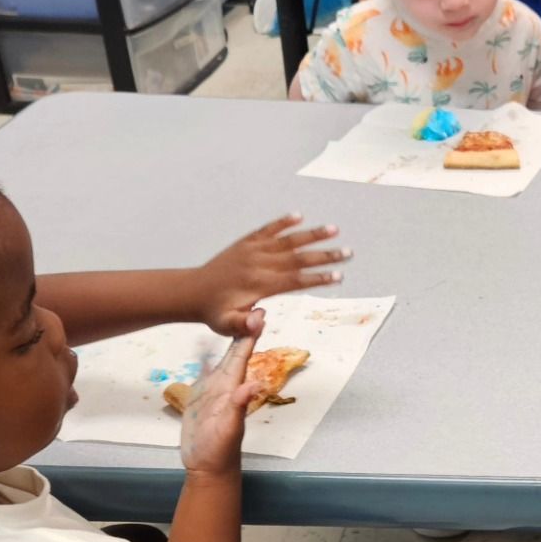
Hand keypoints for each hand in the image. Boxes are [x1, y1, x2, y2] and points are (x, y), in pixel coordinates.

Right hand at [178, 309, 263, 476]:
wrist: (207, 466)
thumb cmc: (219, 450)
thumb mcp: (228, 427)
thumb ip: (238, 406)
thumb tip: (252, 384)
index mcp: (233, 387)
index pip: (243, 355)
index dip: (250, 335)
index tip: (259, 312)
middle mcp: (225, 384)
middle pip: (234, 352)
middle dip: (242, 329)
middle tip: (250, 303)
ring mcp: (212, 390)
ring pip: (220, 359)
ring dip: (225, 340)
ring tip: (228, 317)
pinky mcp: (199, 397)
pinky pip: (203, 372)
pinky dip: (203, 358)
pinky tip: (203, 347)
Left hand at [193, 215, 351, 336]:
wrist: (192, 291)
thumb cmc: (214, 312)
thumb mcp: (227, 325)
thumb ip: (244, 325)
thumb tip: (260, 320)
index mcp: (259, 285)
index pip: (294, 280)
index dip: (318, 278)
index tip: (339, 276)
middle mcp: (259, 264)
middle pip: (298, 258)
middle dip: (325, 256)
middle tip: (348, 253)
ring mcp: (253, 251)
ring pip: (287, 240)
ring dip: (312, 235)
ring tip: (334, 229)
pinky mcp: (246, 243)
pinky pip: (267, 230)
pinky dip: (282, 222)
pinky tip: (298, 216)